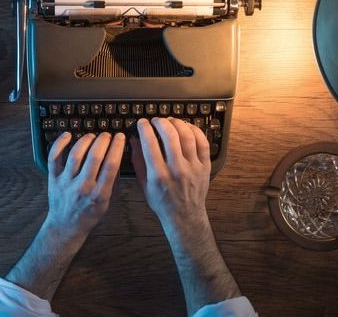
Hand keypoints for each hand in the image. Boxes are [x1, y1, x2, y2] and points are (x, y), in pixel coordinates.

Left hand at [5, 131, 124, 299]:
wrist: (66, 227)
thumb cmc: (89, 214)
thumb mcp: (108, 202)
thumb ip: (113, 181)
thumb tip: (117, 156)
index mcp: (99, 194)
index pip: (111, 165)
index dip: (117, 147)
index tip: (120, 136)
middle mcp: (83, 187)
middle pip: (94, 156)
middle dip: (103, 140)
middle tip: (107, 134)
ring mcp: (66, 182)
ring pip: (76, 155)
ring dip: (85, 141)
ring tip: (92, 136)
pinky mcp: (53, 179)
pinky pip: (54, 158)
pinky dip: (59, 144)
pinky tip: (67, 135)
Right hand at [132, 118, 241, 314]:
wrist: (184, 216)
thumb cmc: (161, 202)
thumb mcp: (144, 185)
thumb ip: (138, 161)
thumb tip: (133, 140)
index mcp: (158, 175)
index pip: (150, 143)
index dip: (144, 128)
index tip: (142, 123)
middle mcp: (176, 170)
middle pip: (170, 136)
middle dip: (160, 122)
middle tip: (155, 120)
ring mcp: (193, 167)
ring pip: (187, 136)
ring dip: (177, 123)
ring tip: (170, 121)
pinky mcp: (204, 166)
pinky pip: (202, 142)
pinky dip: (194, 130)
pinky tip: (186, 127)